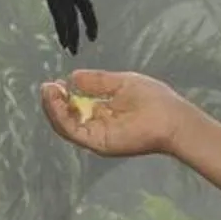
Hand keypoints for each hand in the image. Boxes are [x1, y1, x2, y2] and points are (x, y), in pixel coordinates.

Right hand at [39, 69, 196, 159]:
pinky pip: (72, 131)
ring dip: (52, 108)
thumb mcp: (120, 82)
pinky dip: (60, 116)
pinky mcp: (98, 142)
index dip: (63, 94)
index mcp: (103, 112)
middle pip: (66, 117)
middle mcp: (97, 125)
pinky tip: (57, 99)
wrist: (172, 118)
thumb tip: (72, 77)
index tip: (57, 82)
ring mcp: (96, 136)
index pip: (76, 106)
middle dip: (54, 102)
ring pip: (65, 125)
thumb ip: (96, 81)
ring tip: (48, 90)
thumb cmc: (153, 100)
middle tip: (48, 86)